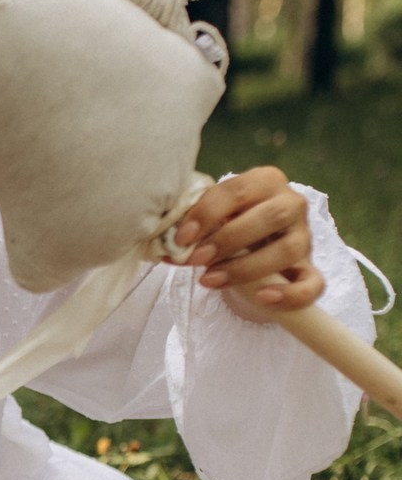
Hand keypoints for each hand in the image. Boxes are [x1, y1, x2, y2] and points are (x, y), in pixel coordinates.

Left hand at [168, 166, 323, 318]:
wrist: (255, 247)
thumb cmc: (228, 226)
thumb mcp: (212, 220)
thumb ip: (195, 228)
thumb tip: (165, 249)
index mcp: (265, 181)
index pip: (237, 190)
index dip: (207, 214)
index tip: (181, 238)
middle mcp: (291, 204)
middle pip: (270, 216)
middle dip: (228, 239)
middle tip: (197, 258)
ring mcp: (304, 238)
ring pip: (287, 250)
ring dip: (246, 267)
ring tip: (210, 280)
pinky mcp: (311, 270)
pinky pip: (312, 284)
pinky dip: (289, 294)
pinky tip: (262, 298)